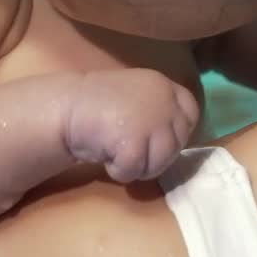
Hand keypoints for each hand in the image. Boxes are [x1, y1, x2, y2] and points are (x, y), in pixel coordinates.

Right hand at [64, 69, 199, 182]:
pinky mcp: (135, 144)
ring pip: (161, 162)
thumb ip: (159, 108)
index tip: (157, 138)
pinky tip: (106, 155)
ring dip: (138, 165)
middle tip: (130, 148)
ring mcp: (152, 122)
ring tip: (117, 151)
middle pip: (177, 143)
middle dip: (155, 153)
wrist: (65, 108)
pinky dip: (119, 170)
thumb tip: (179, 138)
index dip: (177, 130)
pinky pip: (136, 171)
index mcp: (164, 85)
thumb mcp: (137, 95)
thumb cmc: (98, 104)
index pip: (190, 112)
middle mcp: (164, 100)